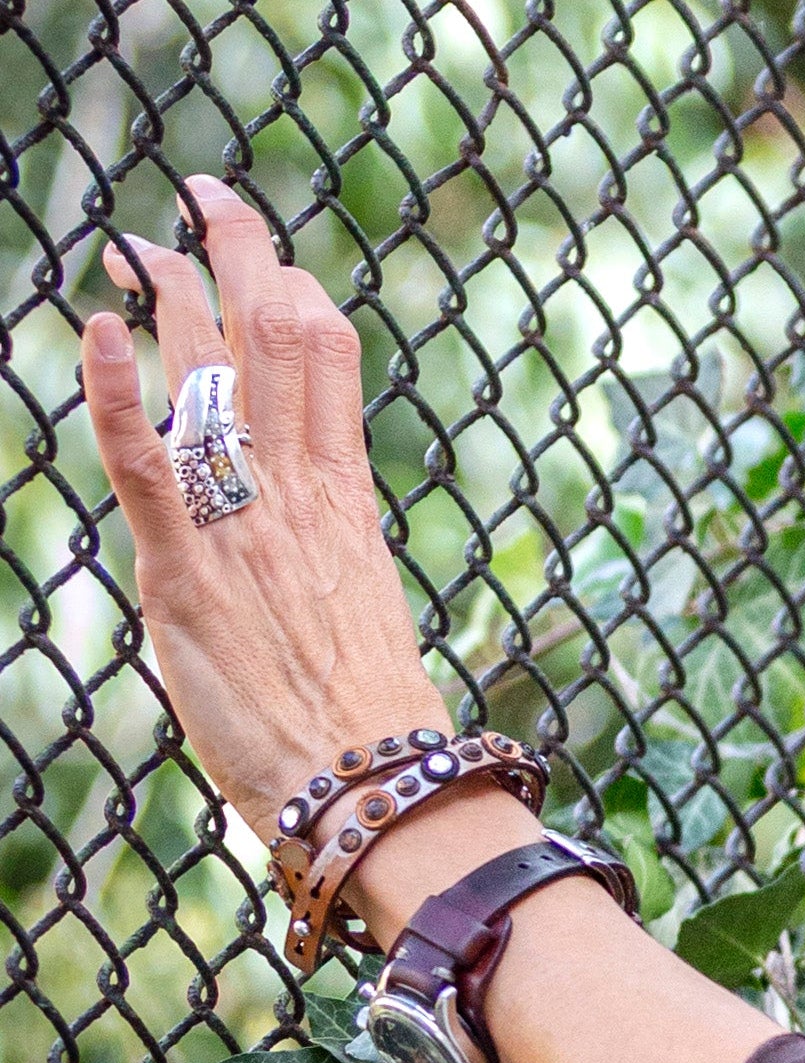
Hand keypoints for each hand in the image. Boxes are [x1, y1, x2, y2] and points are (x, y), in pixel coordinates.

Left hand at [82, 174, 448, 843]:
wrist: (372, 785)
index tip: (270, 260)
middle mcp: (296, 493)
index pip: (327, 356)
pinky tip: (95, 329)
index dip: (294, 290)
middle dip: (239, 253)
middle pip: (274, 335)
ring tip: (130, 244)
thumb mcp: (361, 614)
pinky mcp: (185, 573)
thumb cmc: (371, 727)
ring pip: (211, 374)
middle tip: (206, 197)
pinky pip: (146, 462)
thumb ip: (328, 559)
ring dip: (168, 294)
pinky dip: (117, 389)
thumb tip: (312, 549)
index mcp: (344, 501)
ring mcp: (242, 526)